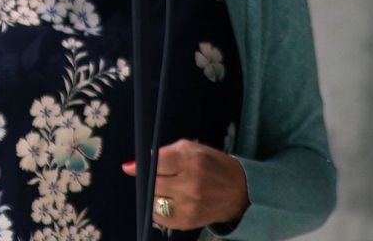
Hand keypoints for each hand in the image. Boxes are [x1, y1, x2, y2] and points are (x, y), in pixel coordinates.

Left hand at [121, 139, 248, 230]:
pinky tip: (168, 202)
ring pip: (154, 201)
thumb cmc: (213, 165)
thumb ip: (164, 153)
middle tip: (153, 178)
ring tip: (164, 190)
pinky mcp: (188, 222)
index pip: (156, 163)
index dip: (141, 166)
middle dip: (149, 180)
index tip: (131, 167)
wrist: (241, 192)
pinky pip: (160, 217)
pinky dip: (158, 209)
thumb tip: (134, 164)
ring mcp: (190, 206)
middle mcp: (191, 184)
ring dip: (154, 195)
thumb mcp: (192, 149)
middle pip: (153, 183)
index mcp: (192, 161)